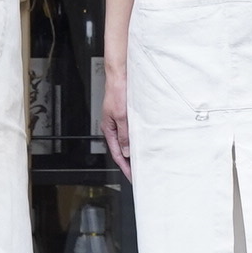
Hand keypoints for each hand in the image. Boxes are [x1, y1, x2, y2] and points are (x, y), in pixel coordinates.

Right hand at [102, 52, 131, 173]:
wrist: (120, 75)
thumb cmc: (118, 91)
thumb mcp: (122, 116)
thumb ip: (124, 134)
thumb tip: (126, 151)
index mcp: (108, 129)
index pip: (116, 153)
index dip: (124, 167)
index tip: (132, 177)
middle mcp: (112, 126)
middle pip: (120, 149)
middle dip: (128, 163)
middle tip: (138, 174)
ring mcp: (119, 121)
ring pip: (126, 141)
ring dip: (132, 152)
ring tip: (142, 162)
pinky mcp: (125, 115)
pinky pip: (130, 132)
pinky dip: (135, 140)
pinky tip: (142, 143)